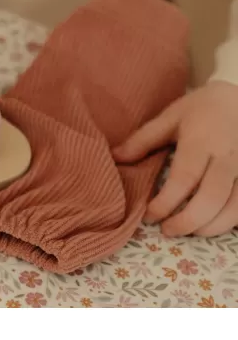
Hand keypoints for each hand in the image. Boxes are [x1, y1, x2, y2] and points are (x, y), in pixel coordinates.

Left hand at [114, 81, 237, 236]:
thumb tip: (115, 158)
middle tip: (167, 230)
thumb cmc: (201, 108)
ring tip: (189, 230)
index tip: (149, 215)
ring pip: (234, 208)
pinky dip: (230, 221)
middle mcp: (227, 157)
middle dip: (188, 221)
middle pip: (212, 199)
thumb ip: (142, 140)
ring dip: (211, 227)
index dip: (167, 202)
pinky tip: (213, 224)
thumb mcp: (170, 117)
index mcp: (201, 142)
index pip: (185, 178)